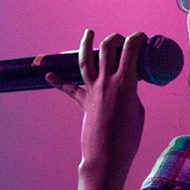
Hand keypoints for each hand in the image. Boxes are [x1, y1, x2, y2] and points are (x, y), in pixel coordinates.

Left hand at [46, 30, 145, 184]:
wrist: (107, 156)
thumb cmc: (128, 138)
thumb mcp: (138, 111)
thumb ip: (131, 94)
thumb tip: (126, 87)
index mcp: (125, 83)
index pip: (130, 50)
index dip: (136, 38)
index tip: (141, 37)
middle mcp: (107, 82)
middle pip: (107, 49)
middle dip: (115, 38)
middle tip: (121, 39)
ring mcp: (93, 91)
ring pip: (86, 60)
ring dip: (86, 44)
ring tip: (88, 33)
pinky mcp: (84, 103)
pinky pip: (70, 89)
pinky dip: (59, 81)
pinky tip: (48, 75)